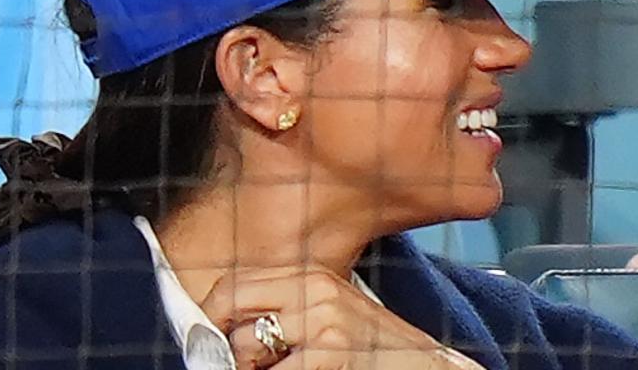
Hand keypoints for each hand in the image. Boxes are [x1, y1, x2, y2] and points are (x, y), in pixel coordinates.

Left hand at [201, 264, 483, 369]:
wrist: (428, 367)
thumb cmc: (376, 350)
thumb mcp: (333, 314)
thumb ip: (289, 309)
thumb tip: (225, 327)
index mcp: (313, 277)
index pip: (234, 284)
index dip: (210, 315)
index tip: (209, 339)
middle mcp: (315, 291)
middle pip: (229, 312)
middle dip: (225, 347)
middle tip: (241, 365)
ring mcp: (323, 323)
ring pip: (243, 348)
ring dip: (250, 369)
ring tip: (290, 369)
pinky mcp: (330, 354)